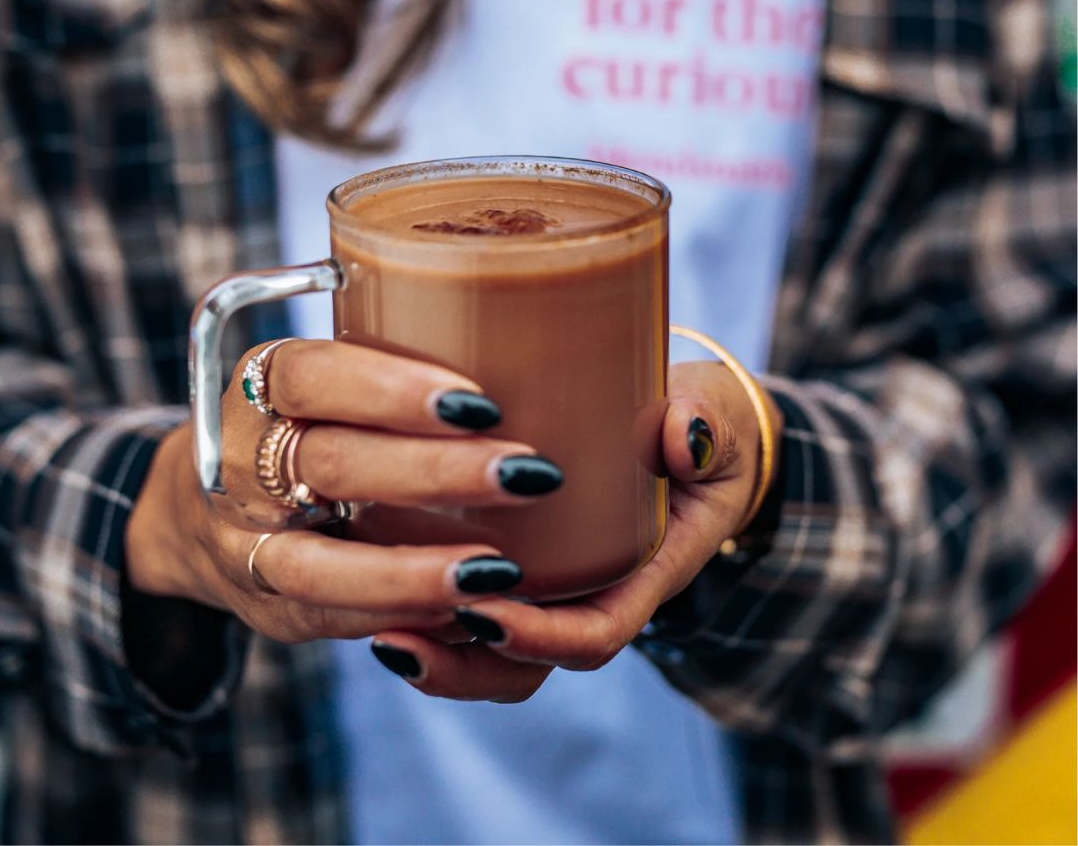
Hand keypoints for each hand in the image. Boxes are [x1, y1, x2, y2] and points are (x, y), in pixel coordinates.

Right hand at [125, 340, 563, 645]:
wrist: (204, 510)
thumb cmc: (305, 425)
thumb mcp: (325, 378)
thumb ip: (391, 364)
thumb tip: (516, 337)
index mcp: (260, 386)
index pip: (312, 377)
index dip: (392, 389)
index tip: (482, 402)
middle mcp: (238, 464)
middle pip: (330, 465)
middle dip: (435, 473)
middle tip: (529, 473)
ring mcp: (242, 543)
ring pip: (316, 566)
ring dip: (414, 571)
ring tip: (500, 571)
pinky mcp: (265, 606)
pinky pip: (327, 618)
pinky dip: (396, 613)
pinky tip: (464, 607)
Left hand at [367, 360, 780, 699]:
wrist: (688, 430)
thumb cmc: (699, 428)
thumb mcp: (716, 423)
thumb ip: (707, 428)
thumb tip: (684, 433)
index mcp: (645, 571)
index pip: (596, 630)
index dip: (542, 636)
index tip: (483, 613)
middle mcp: (594, 589)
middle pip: (529, 664)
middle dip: (463, 666)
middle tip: (397, 639)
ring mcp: (558, 581)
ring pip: (494, 648)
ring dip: (436, 648)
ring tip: (375, 631)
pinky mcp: (526, 557)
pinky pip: (475, 598)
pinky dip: (429, 601)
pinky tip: (375, 576)